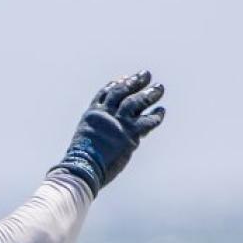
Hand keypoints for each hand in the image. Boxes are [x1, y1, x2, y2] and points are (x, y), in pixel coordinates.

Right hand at [53, 71, 165, 195]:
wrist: (83, 167)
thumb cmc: (82, 160)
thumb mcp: (85, 139)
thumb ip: (98, 132)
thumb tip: (108, 136)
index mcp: (93, 114)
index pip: (105, 93)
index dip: (116, 84)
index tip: (125, 77)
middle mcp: (105, 114)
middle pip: (122, 92)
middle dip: (135, 82)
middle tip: (146, 74)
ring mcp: (118, 122)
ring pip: (136, 101)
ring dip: (149, 93)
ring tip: (159, 88)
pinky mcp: (129, 133)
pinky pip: (147, 121)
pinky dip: (155, 115)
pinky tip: (161, 111)